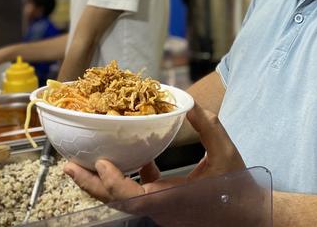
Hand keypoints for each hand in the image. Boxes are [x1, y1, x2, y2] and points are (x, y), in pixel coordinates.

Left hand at [64, 103, 245, 202]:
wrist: (248, 214)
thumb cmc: (238, 186)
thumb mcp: (225, 151)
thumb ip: (208, 126)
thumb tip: (189, 102)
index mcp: (171, 200)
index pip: (132, 198)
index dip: (112, 183)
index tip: (99, 163)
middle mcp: (160, 209)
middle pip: (116, 202)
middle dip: (90, 184)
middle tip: (67, 165)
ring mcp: (161, 210)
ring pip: (123, 200)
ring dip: (102, 183)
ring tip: (83, 164)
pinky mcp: (165, 206)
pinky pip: (140, 195)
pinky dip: (130, 179)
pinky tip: (139, 160)